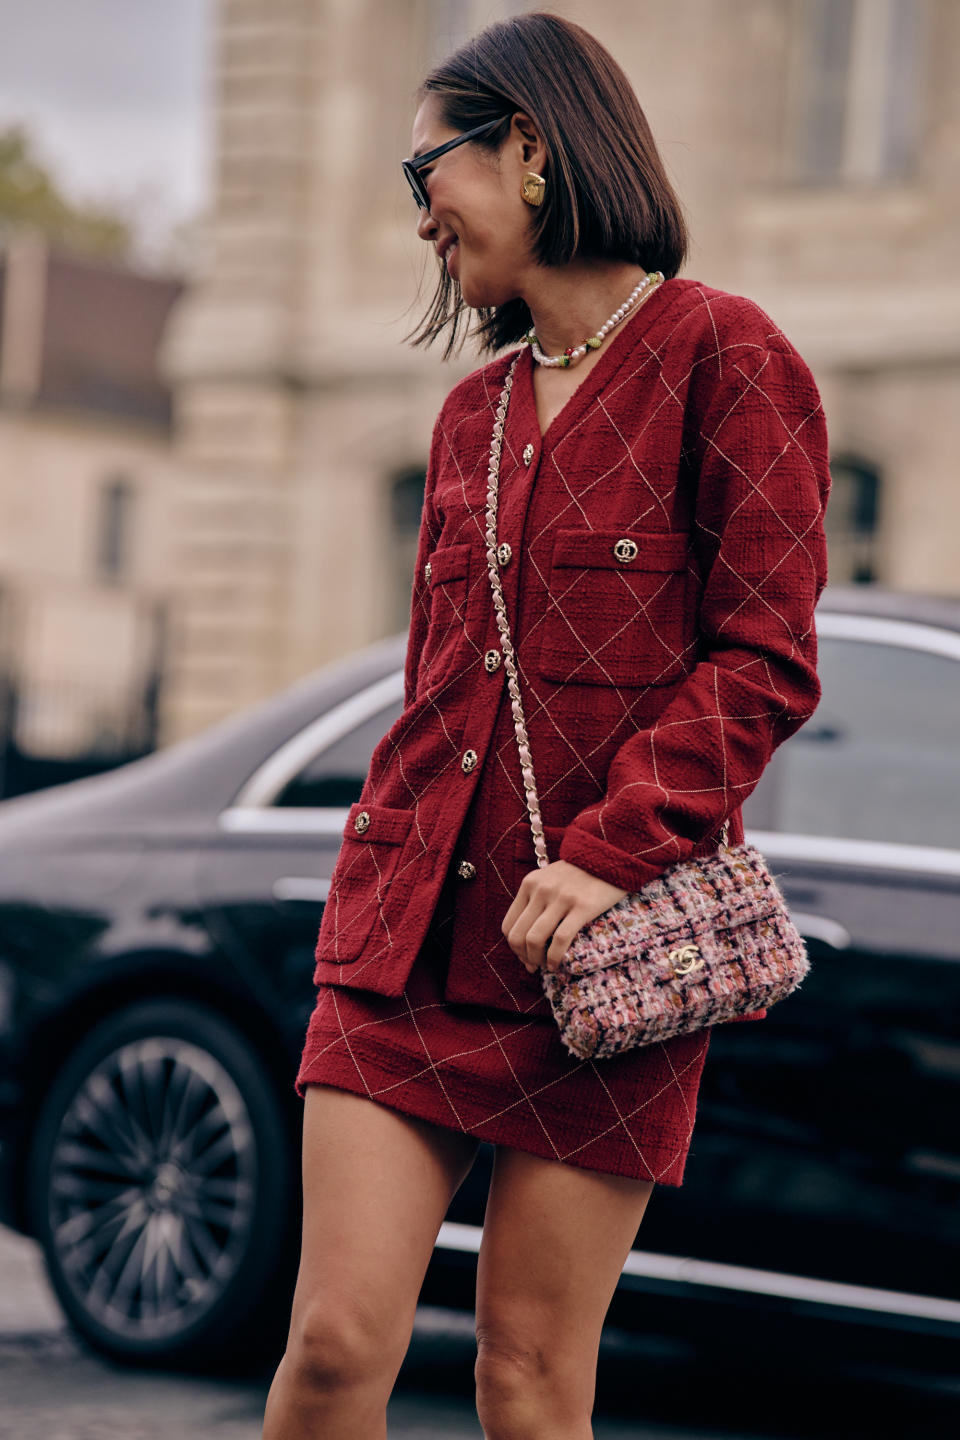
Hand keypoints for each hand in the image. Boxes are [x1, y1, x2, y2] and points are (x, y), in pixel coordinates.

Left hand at [501, 860, 628, 974]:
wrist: (611, 854)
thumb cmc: (581, 872)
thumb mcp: (551, 878)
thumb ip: (537, 898)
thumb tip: (529, 934)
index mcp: (530, 884)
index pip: (508, 924)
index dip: (514, 947)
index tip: (524, 957)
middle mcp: (541, 890)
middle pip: (518, 935)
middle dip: (523, 957)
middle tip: (534, 966)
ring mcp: (561, 898)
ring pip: (535, 940)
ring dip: (537, 960)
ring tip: (547, 967)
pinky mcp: (582, 907)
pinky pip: (560, 939)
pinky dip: (554, 958)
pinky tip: (557, 965)